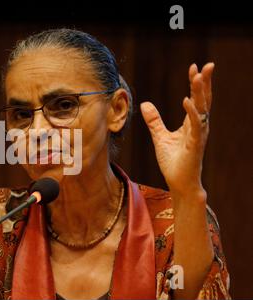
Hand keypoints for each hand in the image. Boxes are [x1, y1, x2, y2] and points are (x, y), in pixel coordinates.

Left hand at [140, 62, 214, 196]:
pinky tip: (186, 101)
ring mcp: (198, 135)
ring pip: (202, 109)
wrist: (180, 183)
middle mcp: (198, 126)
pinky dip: (191, 113)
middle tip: (207, 65)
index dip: (195, 83)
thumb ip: (154, 121)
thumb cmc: (174, 162)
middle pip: (204, 100)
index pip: (196, 98)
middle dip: (205, 82)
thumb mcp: (160, 137)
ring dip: (200, 93)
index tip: (194, 67)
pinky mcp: (194, 145)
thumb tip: (145, 104)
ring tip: (198, 76)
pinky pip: (194, 126)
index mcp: (191, 123)